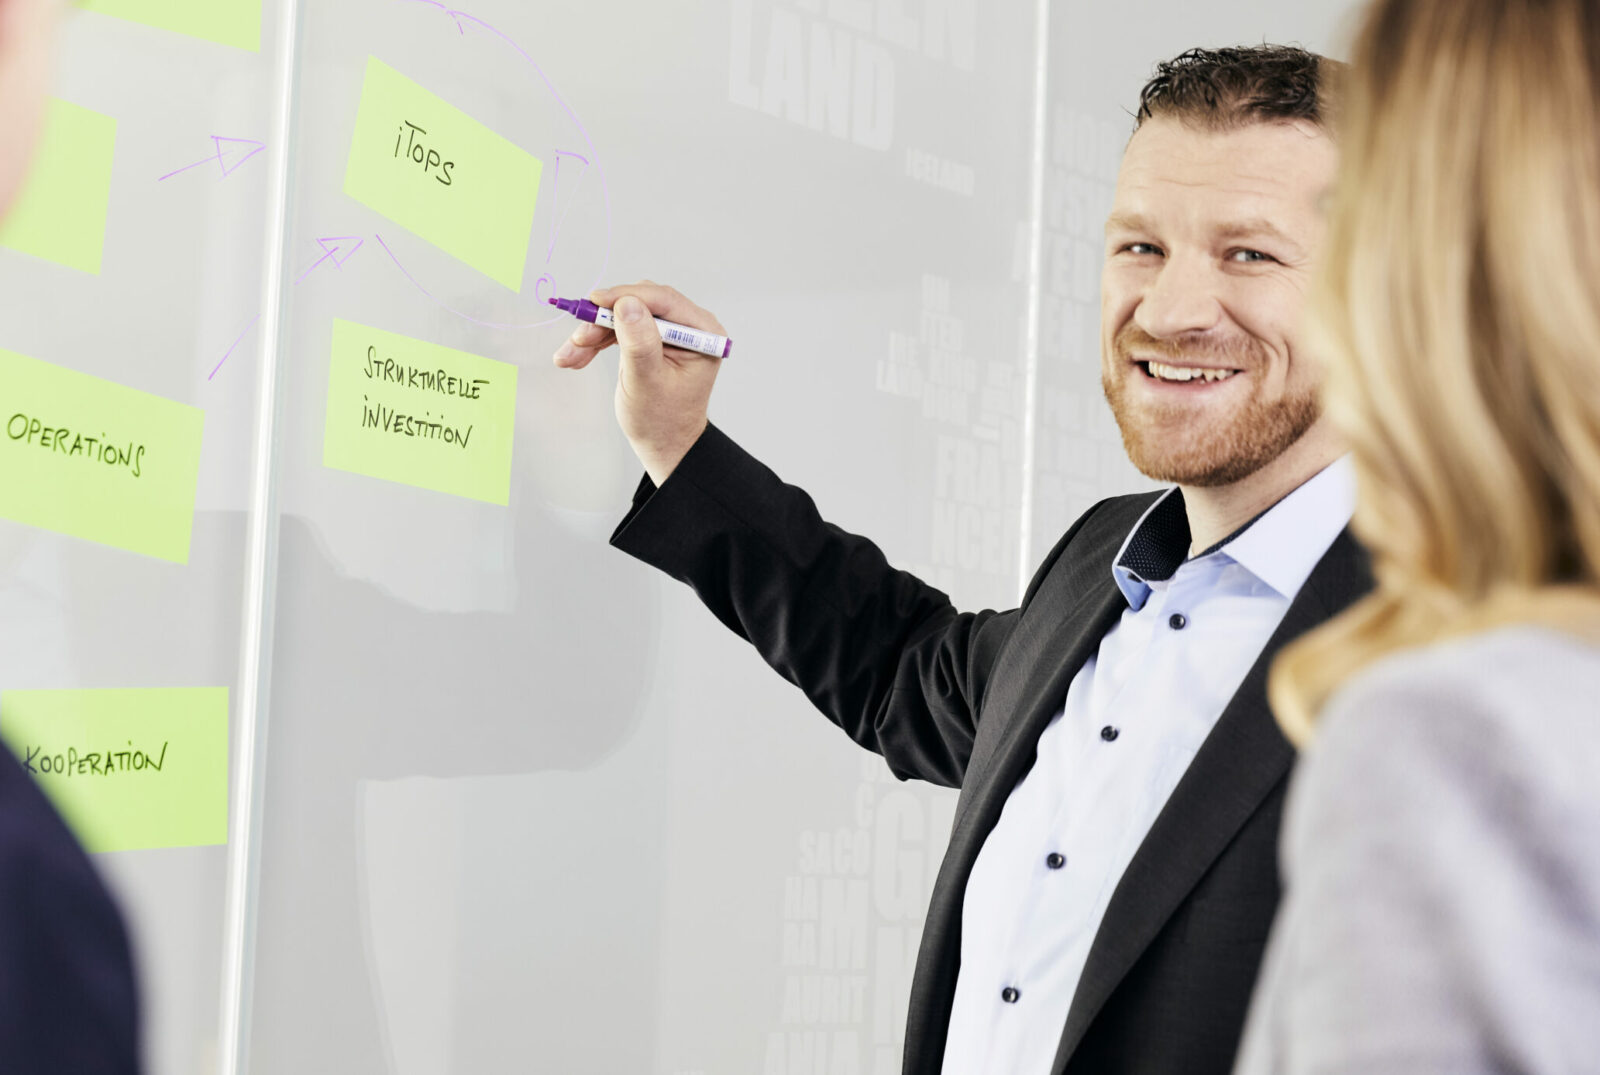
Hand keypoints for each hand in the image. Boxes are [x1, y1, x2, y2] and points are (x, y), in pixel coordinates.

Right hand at [552, 281, 725, 484]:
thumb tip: (627, 304)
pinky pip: (619, 329)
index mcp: (703, 333)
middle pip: (640, 304)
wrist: (662, 443)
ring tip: (569, 356)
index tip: (594, 301)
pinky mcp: (650, 338)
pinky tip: (575, 356)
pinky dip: (596, 341)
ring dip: (594, 332)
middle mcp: (689, 326)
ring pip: (624, 315)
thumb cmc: (662, 421)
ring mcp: (668, 331)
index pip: (664, 300)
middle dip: (605, 319)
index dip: (627, 296)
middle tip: (578, 338)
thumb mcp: (648, 383)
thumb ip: (639, 343)